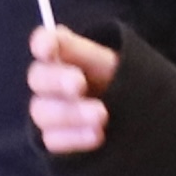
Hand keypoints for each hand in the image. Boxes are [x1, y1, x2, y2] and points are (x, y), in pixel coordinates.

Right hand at [27, 20, 114, 157]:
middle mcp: (48, 82)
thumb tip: (57, 34)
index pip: (42, 43)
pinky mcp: (54, 139)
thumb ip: (85, 52)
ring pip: (43, 111)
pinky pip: (53, 140)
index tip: (50, 47)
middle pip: (38, 78)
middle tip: (79, 83)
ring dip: (70, 113)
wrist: (138, 115)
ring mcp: (48, 111)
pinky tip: (98, 136)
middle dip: (57, 80)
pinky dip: (75, 137)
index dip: (42, 43)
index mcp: (61, 54)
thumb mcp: (112, 63)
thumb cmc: (120, 80)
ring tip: (101, 115)